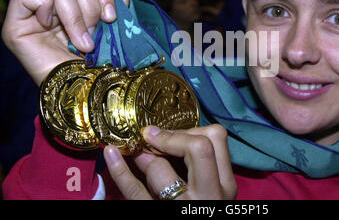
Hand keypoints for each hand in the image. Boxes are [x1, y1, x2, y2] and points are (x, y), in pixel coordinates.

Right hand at [1, 0, 129, 85]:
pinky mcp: (16, 22)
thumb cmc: (102, 59)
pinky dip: (47, 11)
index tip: (111, 17)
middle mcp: (56, 1)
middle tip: (94, 34)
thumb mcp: (116, 18)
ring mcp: (35, 11)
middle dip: (92, 6)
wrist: (88, 89)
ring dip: (77, 17)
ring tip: (82, 42)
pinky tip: (52, 30)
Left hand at [104, 124, 236, 199]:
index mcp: (224, 185)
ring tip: (137, 155)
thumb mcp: (209, 189)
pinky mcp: (155, 216)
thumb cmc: (196, 208)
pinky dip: (119, 169)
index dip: (191, 131)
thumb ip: (198, 165)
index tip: (173, 136)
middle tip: (153, 140)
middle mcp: (209, 196)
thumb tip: (163, 133)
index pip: (216, 138)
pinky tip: (111, 154)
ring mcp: (183, 209)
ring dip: (144, 158)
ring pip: (161, 168)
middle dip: (171, 138)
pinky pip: (134, 190)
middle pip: (199, 147)